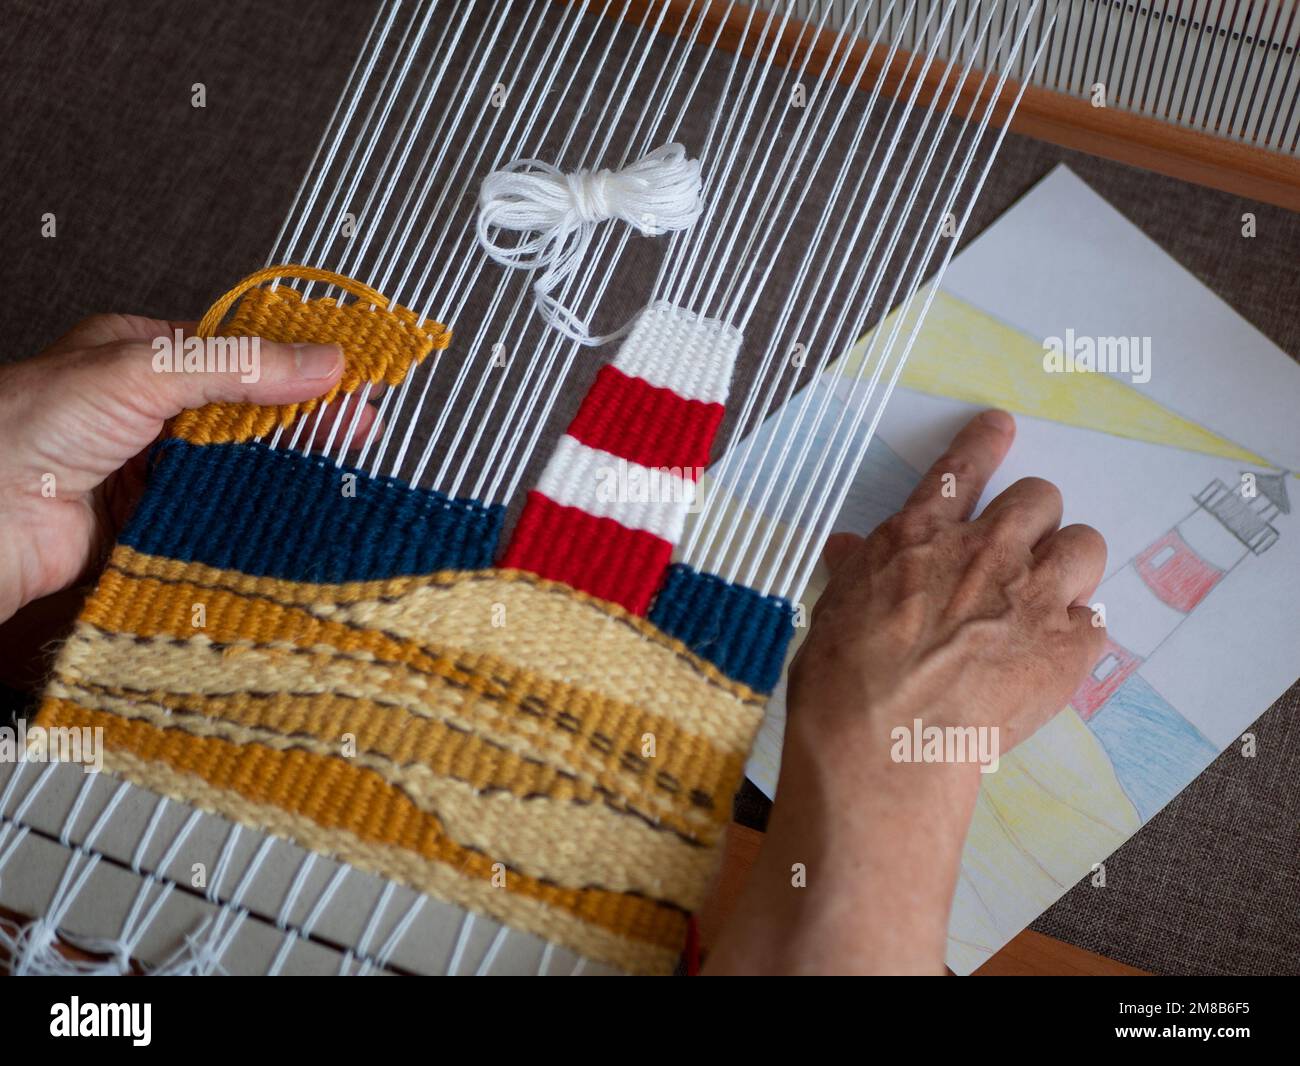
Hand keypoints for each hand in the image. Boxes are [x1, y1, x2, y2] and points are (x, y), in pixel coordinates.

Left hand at [0, 314, 364, 624]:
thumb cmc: (28, 426)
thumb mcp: (142, 371)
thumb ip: (236, 366)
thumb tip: (322, 360)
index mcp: (142, 351)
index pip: (240, 350)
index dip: (299, 361)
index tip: (353, 375)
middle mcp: (149, 408)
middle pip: (247, 409)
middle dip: (306, 418)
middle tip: (362, 429)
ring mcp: (152, 466)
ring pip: (239, 463)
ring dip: (286, 467)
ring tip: (342, 471)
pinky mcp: (153, 520)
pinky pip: (219, 513)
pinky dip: (257, 513)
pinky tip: (295, 511)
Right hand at [707, 409, 1106, 974]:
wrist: (885, 748)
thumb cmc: (840, 681)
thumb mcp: (833, 613)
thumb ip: (855, 573)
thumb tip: (850, 550)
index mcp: (921, 535)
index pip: (963, 464)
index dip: (986, 441)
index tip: (1001, 428)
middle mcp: (987, 551)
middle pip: (1041, 498)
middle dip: (1034, 517)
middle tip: (1016, 550)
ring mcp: (1034, 598)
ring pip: (1086, 545)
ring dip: (1069, 564)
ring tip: (1047, 596)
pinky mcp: (1068, 651)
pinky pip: (1096, 622)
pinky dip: (1075, 635)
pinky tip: (1049, 657)